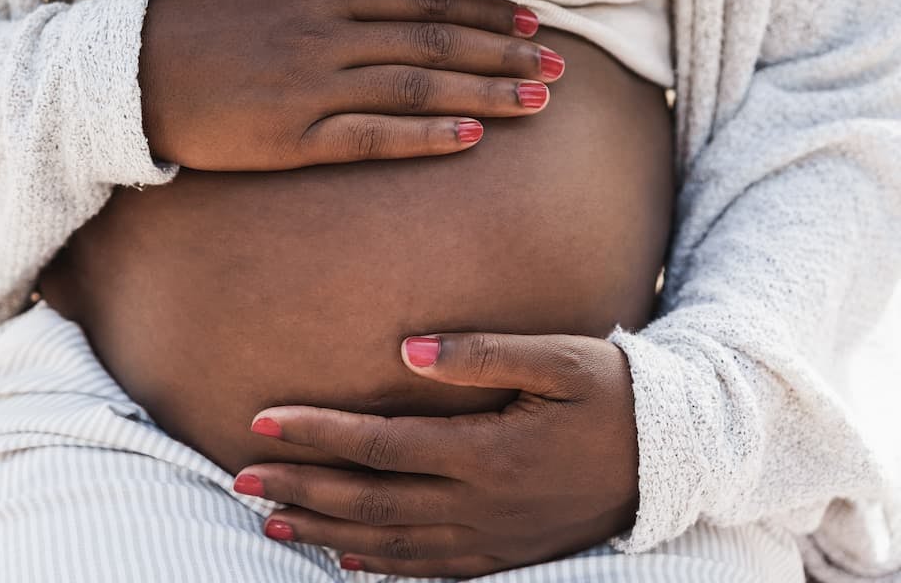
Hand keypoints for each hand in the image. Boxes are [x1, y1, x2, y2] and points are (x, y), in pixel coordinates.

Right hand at [139, 0, 564, 169]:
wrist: (128, 74)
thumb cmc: (191, 23)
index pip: (423, 0)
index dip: (484, 11)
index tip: (532, 22)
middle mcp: (328, 35)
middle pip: (436, 41)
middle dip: (504, 51)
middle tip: (559, 64)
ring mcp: (314, 87)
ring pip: (418, 85)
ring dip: (485, 90)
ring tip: (539, 100)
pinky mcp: (296, 137)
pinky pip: (375, 137)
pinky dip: (426, 134)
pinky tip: (471, 135)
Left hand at [234, 333, 638, 577]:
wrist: (672, 458)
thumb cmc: (613, 394)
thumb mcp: (559, 359)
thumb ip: (483, 354)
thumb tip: (407, 351)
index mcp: (488, 452)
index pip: (380, 445)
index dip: (317, 433)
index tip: (263, 419)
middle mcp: (480, 503)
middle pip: (370, 500)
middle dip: (301, 487)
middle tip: (240, 477)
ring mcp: (491, 537)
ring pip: (389, 543)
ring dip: (325, 530)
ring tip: (271, 516)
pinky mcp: (503, 553)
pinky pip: (428, 569)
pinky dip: (378, 566)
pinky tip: (342, 558)